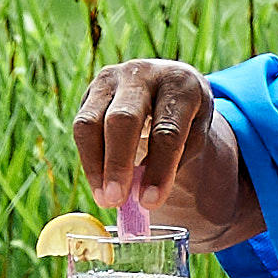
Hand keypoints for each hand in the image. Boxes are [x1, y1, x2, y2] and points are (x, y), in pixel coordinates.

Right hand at [71, 59, 257, 243]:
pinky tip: (99, 184)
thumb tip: (142, 196)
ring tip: (105, 199)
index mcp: (180, 83)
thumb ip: (173, 161)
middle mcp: (144, 74)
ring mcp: (113, 78)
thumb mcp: (195, 135)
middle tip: (116, 200)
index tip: (150, 202)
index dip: (159, 169)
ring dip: (96, 165)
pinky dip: (89, 159)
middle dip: (118, 163)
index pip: (167, 130)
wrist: (168, 85)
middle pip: (123, 119)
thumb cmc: (185, 117)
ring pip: (92, 121)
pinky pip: (81, 126)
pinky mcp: (93, 89)